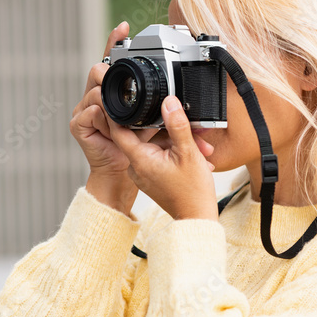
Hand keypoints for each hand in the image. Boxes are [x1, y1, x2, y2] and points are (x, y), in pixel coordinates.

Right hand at [70, 22, 156, 212]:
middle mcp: (97, 97)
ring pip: (94, 90)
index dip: (115, 42)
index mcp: (115, 92)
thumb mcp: (160, 124)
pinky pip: (89, 112)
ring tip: (119, 109)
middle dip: (108, 71)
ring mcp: (85, 110)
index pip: (113, 62)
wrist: (125, 175)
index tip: (124, 26)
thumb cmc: (142, 149)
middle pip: (98, 70)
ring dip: (109, 98)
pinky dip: (101, 117)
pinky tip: (108, 123)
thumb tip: (193, 106)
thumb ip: (171, 112)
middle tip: (118, 74)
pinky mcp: (78, 125)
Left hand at [109, 95, 218, 220]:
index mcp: (140, 159)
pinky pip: (157, 156)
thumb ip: (176, 124)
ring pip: (154, 146)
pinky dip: (173, 153)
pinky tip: (191, 155)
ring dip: (175, 143)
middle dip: (167, 130)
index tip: (127, 99)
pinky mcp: (151, 177)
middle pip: (144, 135)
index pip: (118, 129)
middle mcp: (136, 167)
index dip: (121, 112)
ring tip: (198, 149)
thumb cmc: (192, 192)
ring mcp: (143, 173)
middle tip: (189, 130)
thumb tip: (168, 102)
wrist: (196, 217)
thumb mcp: (188, 152)